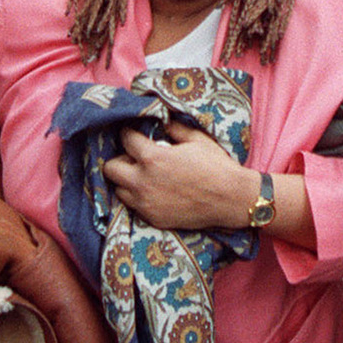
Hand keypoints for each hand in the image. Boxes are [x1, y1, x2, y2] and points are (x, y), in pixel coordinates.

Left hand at [102, 121, 251, 231]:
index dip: (129, 133)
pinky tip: (154, 191)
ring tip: (143, 176)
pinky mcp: (154, 218)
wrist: (232, 199)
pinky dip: (140, 197)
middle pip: (110, 168)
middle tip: (134, 157)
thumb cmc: (216, 166)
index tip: (134, 133)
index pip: (125, 140)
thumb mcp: (196, 139)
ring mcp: (147, 203)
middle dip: (120, 159)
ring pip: (119, 190)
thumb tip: (163, 124)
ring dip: (127, 180)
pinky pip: (135, 206)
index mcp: (153, 158)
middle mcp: (143, 182)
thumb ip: (174, 129)